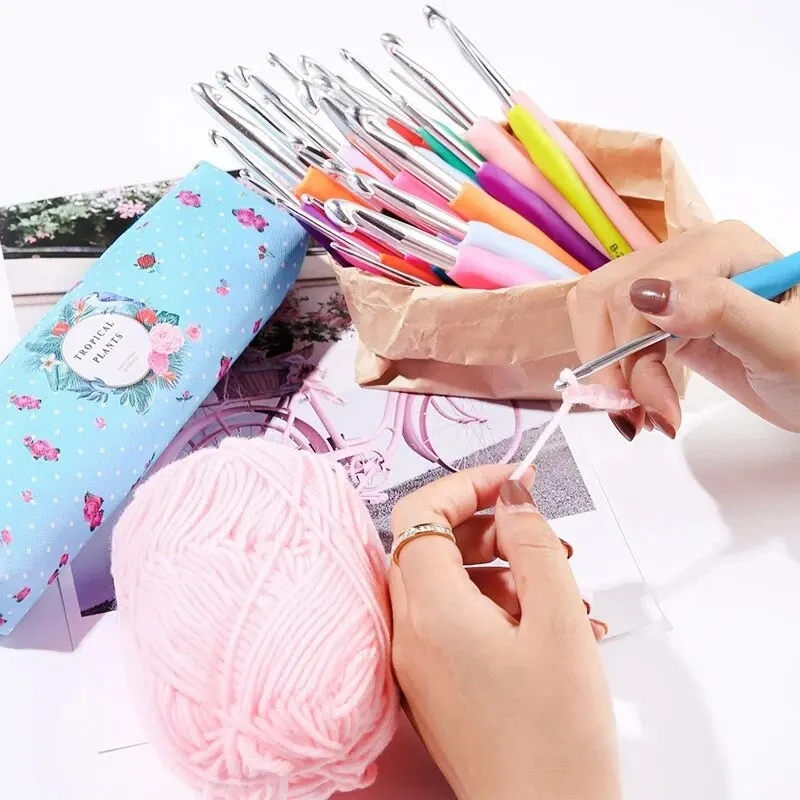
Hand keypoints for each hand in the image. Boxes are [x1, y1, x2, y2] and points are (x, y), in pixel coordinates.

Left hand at [389, 465, 618, 799]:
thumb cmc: (555, 740)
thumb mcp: (560, 623)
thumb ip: (534, 546)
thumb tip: (513, 500)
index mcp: (432, 612)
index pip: (421, 513)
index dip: (466, 485)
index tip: (512, 482)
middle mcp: (411, 634)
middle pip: (428, 545)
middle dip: (485, 526)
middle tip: (538, 534)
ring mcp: (418, 663)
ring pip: (443, 582)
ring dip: (494, 566)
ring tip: (555, 583)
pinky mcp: (434, 685)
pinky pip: (451, 621)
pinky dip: (491, 604)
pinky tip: (545, 623)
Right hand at [566, 220, 799, 438]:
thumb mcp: (780, 340)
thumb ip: (719, 309)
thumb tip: (647, 295)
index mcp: (716, 248)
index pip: (634, 291)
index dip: (627, 350)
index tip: (652, 406)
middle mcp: (686, 260)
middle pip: (604, 300)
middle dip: (610, 364)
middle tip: (638, 416)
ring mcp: (672, 291)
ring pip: (600, 319)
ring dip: (607, 373)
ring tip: (639, 416)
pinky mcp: (665, 323)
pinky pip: (615, 340)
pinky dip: (617, 377)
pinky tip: (643, 405)